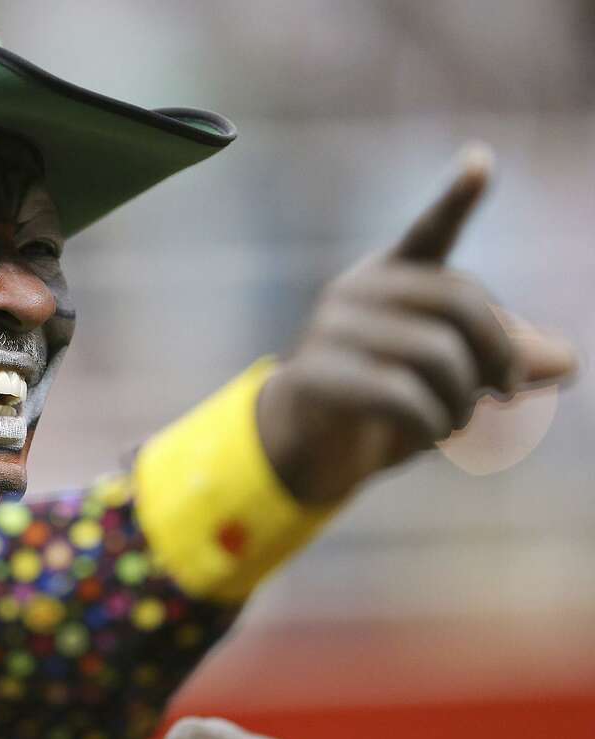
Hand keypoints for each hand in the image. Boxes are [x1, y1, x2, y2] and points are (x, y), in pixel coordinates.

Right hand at [257, 144, 578, 504]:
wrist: (304, 445)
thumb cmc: (383, 400)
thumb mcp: (449, 378)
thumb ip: (502, 362)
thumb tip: (567, 361)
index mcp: (391, 276)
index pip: (431, 232)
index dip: (457, 199)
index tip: (480, 161)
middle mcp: (356, 290)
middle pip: (460, 303)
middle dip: (499, 354)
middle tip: (508, 392)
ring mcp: (329, 329)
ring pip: (436, 354)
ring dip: (463, 402)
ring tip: (455, 423)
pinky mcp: (313, 374)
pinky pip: (401, 396)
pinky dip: (432, 424)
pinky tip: (429, 435)